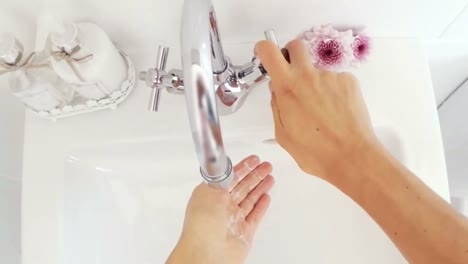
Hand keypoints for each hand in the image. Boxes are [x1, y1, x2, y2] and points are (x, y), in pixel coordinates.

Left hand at [167, 155, 274, 263]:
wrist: (208, 251)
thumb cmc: (202, 224)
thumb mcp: (210, 190)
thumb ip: (222, 178)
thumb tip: (227, 169)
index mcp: (211, 194)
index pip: (230, 176)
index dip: (243, 167)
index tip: (253, 160)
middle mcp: (222, 206)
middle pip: (242, 186)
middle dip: (255, 174)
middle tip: (266, 166)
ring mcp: (233, 219)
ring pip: (250, 199)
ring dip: (260, 187)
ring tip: (270, 177)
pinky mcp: (244, 232)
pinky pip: (255, 215)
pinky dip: (261, 206)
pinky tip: (266, 197)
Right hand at [255, 40, 376, 183]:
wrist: (351, 156)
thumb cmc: (316, 151)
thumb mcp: (283, 134)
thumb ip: (277, 108)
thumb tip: (277, 92)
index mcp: (287, 87)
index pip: (269, 52)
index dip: (264, 49)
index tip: (265, 54)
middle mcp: (308, 75)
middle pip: (295, 46)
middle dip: (290, 56)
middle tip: (292, 75)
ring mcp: (330, 76)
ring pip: (316, 70)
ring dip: (314, 83)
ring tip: (321, 110)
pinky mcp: (348, 81)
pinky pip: (334, 80)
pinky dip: (332, 92)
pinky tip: (334, 111)